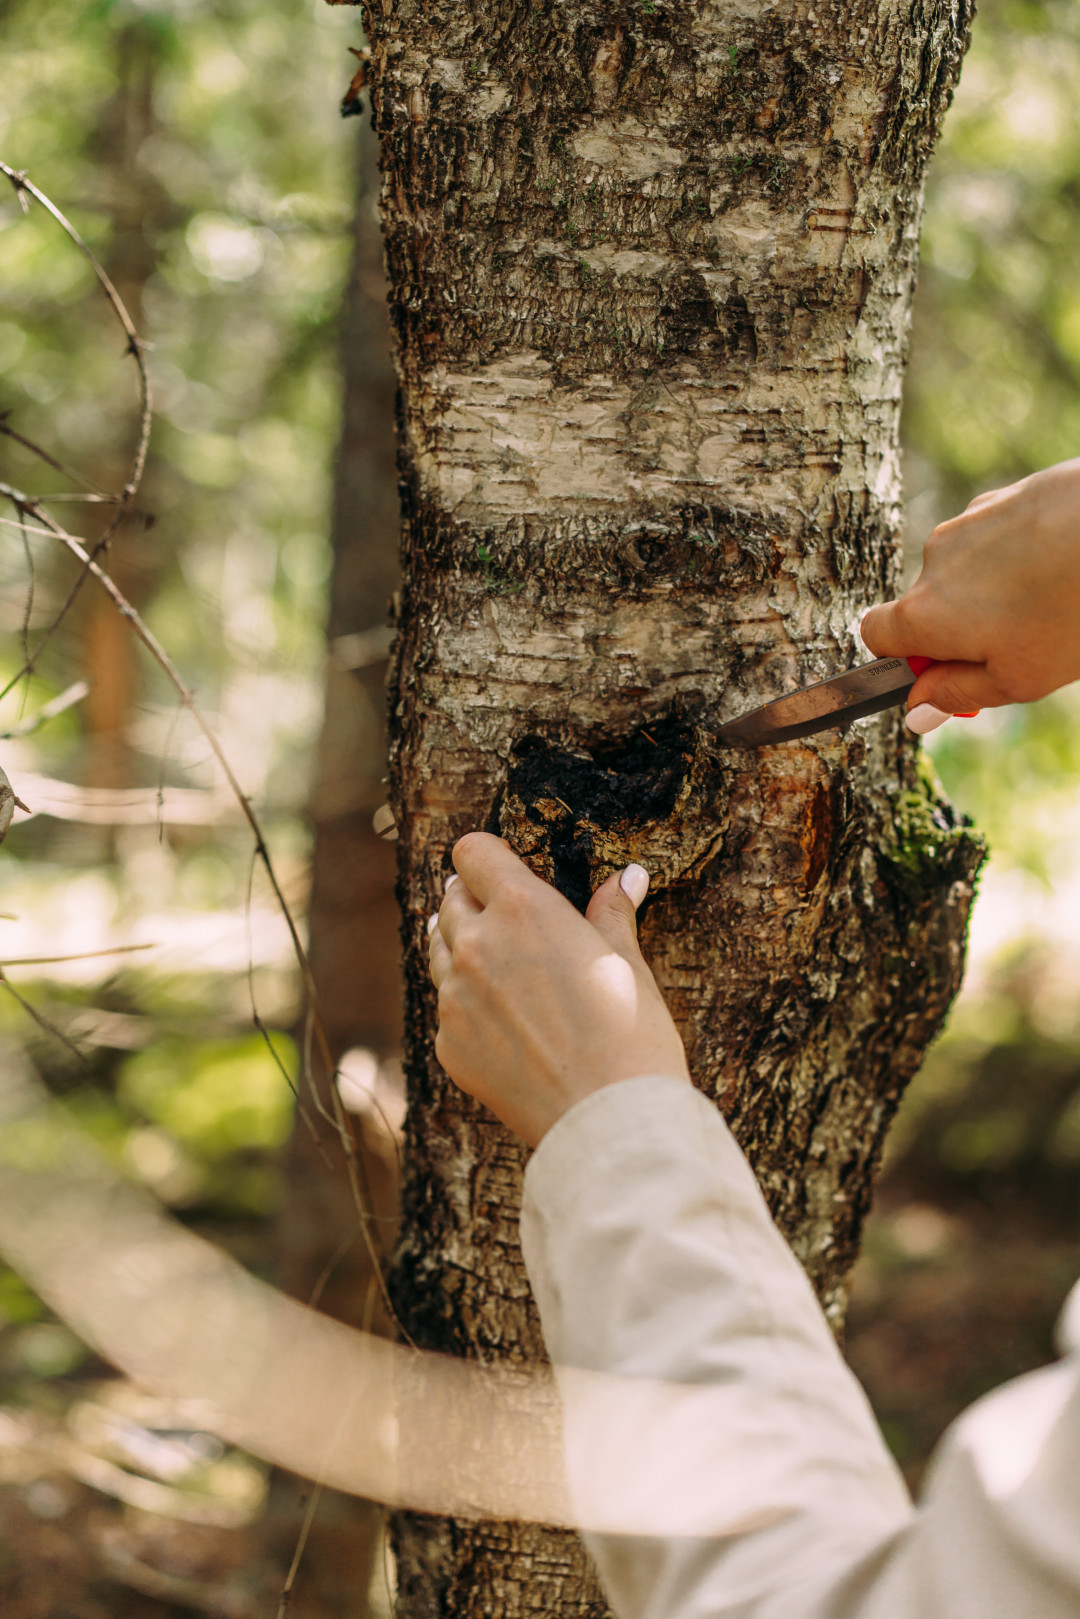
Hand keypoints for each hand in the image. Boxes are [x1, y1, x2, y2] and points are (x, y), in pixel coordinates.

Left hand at [427, 833, 689, 1145]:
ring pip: (439, 950)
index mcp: (522, 910)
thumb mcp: (627, 964)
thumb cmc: (631, 1037)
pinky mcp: (448, 1045)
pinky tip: (507, 1025)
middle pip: (450, 899)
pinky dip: (469, 1006)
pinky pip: (447, 1008)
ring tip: (503, 966)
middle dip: (476, 902)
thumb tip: (628, 876)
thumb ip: (611, 914)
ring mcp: (454, 998)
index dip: (488, 858)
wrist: (609, 1121)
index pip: (472, 852)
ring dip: (463, 947)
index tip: (505, 871)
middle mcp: (477, 945)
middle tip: (510, 921)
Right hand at [861, 457, 1079, 727]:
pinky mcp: (1005, 494)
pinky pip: (997, 535)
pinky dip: (1020, 552)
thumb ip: (958, 694)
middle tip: (1022, 643)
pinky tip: (1063, 564)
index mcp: (924, 613)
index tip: (946, 670)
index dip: (905, 658)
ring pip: (966, 568)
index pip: (876, 635)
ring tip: (1053, 599)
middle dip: (962, 625)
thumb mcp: (1018, 678)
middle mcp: (933, 561)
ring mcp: (968, 521)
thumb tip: (916, 710)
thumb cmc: (1070, 611)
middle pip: (928, 602)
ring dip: (995, 588)